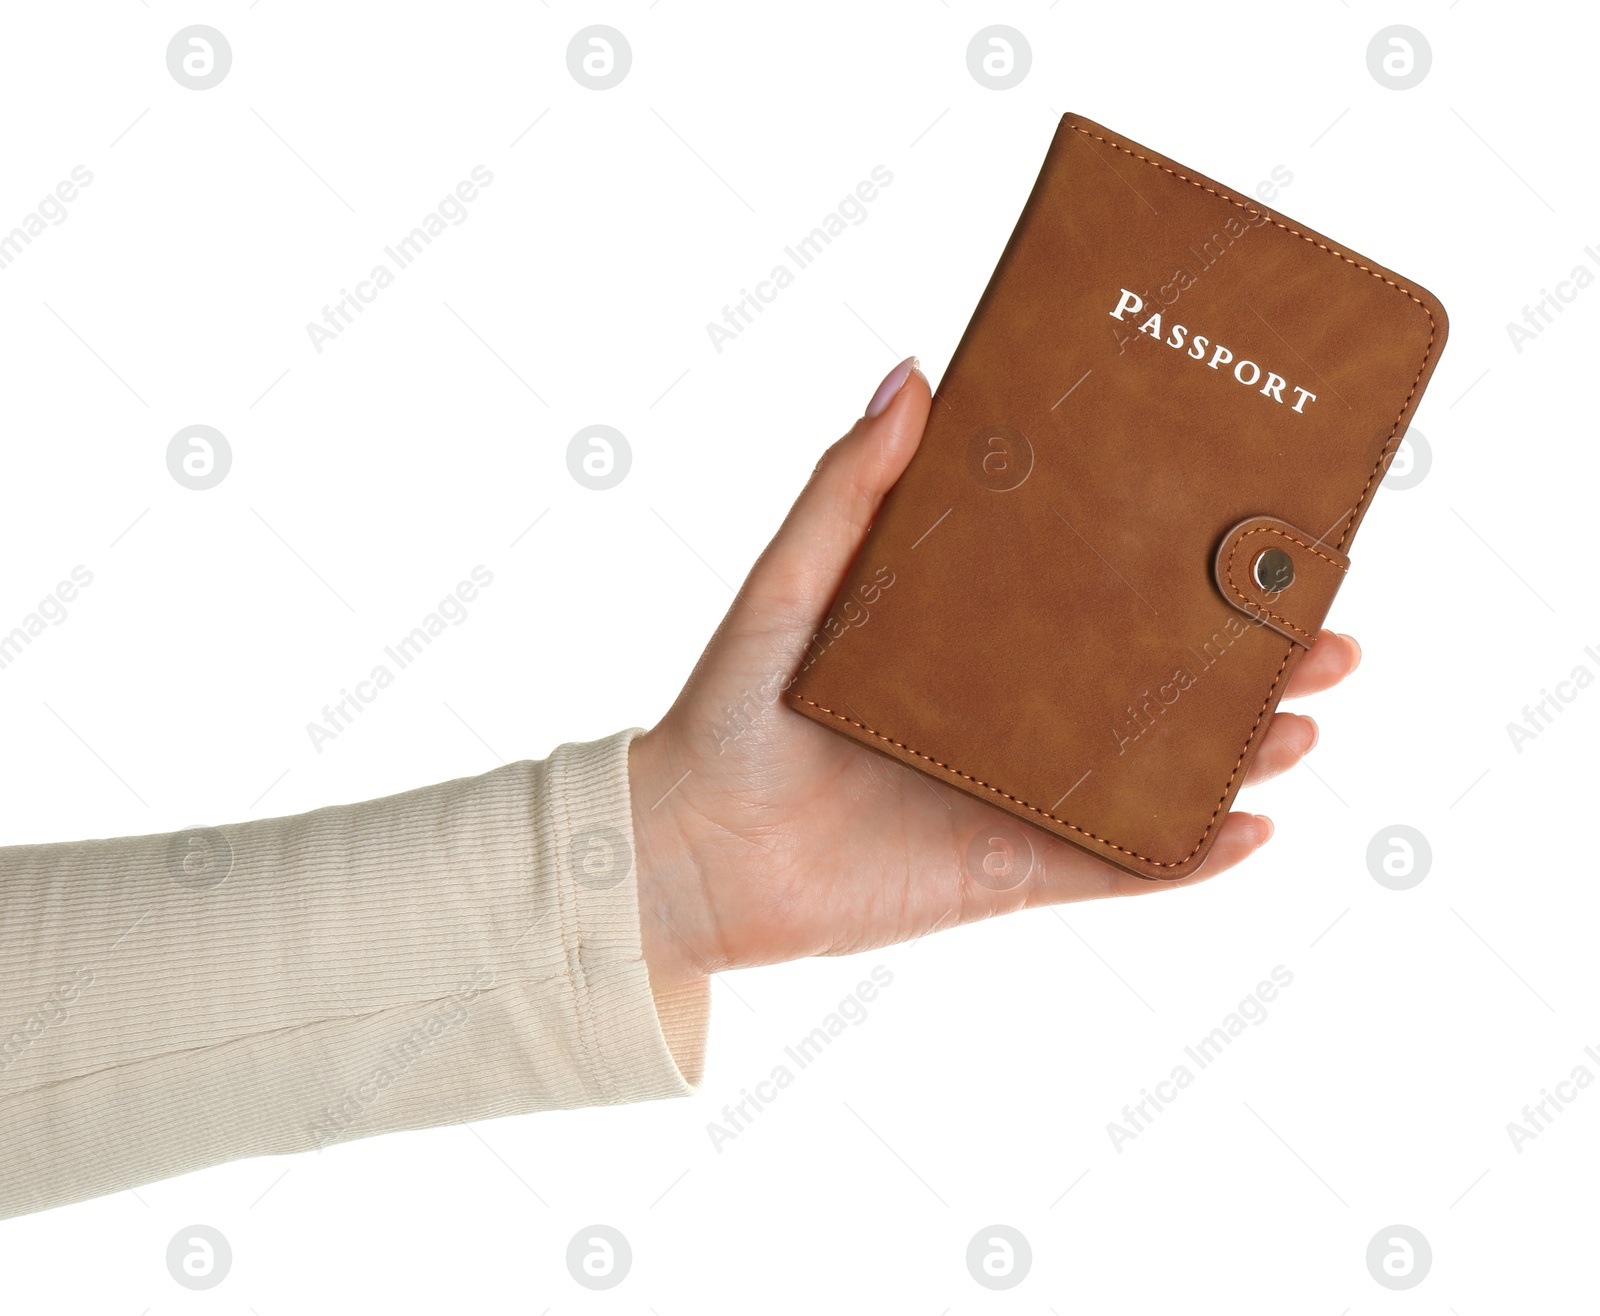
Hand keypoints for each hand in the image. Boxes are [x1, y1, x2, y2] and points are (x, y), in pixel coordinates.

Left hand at [629, 358, 1361, 992]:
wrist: (684, 855)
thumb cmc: (726, 713)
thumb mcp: (789, 584)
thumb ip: (848, 490)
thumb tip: (911, 372)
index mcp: (972, 642)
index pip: (1096, 595)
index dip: (1178, 568)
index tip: (1257, 526)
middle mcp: (1009, 717)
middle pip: (1152, 685)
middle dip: (1245, 663)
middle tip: (1326, 629)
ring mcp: (1017, 798)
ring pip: (1153, 775)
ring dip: (1236, 752)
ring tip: (1306, 718)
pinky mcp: (1005, 874)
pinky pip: (1113, 869)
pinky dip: (1184, 858)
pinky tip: (1250, 828)